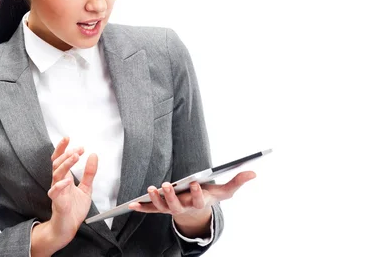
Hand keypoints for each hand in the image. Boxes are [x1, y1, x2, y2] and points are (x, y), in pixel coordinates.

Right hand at [31, 137, 97, 255]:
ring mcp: (57, 193)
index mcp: (64, 178)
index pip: (60, 160)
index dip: (62, 148)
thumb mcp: (86, 188)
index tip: (67, 138)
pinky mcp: (57, 203)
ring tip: (75, 157)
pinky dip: (60, 186)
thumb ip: (89, 173)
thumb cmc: (74, 208)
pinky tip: (67, 181)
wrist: (68, 227)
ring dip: (65, 165)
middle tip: (78, 149)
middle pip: (57, 164)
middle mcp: (59, 183)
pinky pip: (54, 193)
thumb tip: (93, 155)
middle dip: (67, 155)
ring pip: (56, 175)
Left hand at [128, 171, 255, 236]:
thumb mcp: (225, 191)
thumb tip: (253, 173)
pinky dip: (141, 207)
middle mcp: (184, 207)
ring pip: (163, 206)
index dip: (197, 192)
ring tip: (152, 188)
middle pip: (177, 205)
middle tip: (167, 185)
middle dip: (172, 196)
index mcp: (199, 202)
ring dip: (156, 199)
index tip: (196, 182)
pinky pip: (151, 209)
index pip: (198, 199)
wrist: (197, 211)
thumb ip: (238, 182)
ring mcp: (172, 208)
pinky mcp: (162, 208)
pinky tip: (131, 205)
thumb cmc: (211, 196)